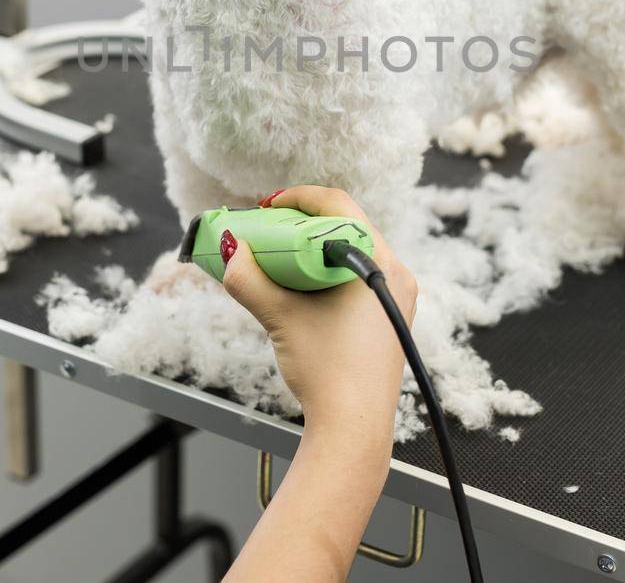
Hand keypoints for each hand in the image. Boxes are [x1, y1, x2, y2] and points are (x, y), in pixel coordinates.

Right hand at [220, 186, 418, 433]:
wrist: (353, 427)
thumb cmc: (329, 373)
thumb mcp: (281, 317)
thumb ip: (249, 279)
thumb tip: (228, 250)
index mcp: (379, 262)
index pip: (339, 206)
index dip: (298, 198)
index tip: (267, 207)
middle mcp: (396, 273)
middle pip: (345, 226)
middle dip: (300, 225)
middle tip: (267, 231)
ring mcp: (396, 297)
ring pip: (350, 252)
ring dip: (312, 250)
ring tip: (278, 258)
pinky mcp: (388, 317)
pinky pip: (356, 276)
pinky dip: (326, 272)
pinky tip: (300, 285)